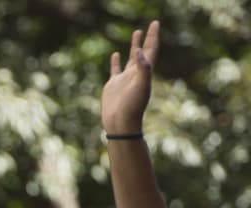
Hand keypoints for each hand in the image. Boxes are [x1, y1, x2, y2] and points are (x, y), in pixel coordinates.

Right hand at [101, 20, 158, 135]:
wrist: (120, 123)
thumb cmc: (133, 107)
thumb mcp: (141, 86)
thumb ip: (142, 68)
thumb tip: (139, 51)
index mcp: (145, 72)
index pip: (151, 50)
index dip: (153, 36)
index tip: (155, 23)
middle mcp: (136, 73)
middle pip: (144, 51)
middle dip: (148, 38)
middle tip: (152, 25)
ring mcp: (125, 78)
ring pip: (131, 58)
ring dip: (134, 46)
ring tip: (136, 33)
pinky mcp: (113, 85)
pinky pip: (115, 69)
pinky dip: (116, 61)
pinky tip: (116, 54)